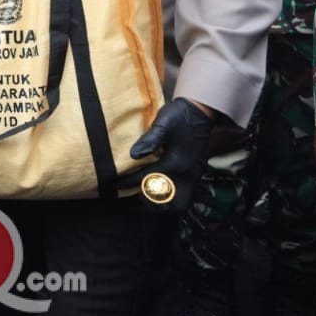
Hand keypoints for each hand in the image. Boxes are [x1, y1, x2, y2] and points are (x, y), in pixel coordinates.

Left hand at [117, 98, 213, 212]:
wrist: (201, 111)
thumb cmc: (179, 116)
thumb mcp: (163, 123)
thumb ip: (149, 140)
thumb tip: (133, 155)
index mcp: (175, 163)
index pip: (147, 180)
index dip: (127, 184)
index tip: (113, 185)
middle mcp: (186, 174)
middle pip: (170, 204)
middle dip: (151, 205)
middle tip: (132, 198)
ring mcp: (193, 176)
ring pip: (180, 203)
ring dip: (162, 203)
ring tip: (143, 198)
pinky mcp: (196, 173)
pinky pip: (184, 194)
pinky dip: (171, 197)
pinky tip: (158, 189)